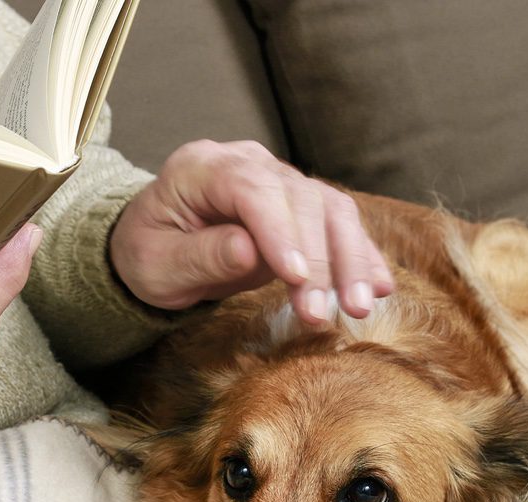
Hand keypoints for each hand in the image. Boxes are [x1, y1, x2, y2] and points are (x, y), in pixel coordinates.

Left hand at [110, 140, 393, 323]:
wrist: (156, 245)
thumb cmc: (149, 254)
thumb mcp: (157, 265)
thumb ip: (200, 256)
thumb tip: (249, 251)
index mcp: (201, 167)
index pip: (251, 190)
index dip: (279, 232)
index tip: (295, 277)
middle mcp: (246, 163)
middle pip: (299, 199)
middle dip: (319, 258)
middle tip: (325, 313)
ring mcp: (278, 179)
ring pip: (329, 208)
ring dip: (350, 259)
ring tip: (358, 307)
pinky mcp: (300, 204)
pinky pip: (339, 224)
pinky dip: (360, 256)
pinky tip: (378, 289)